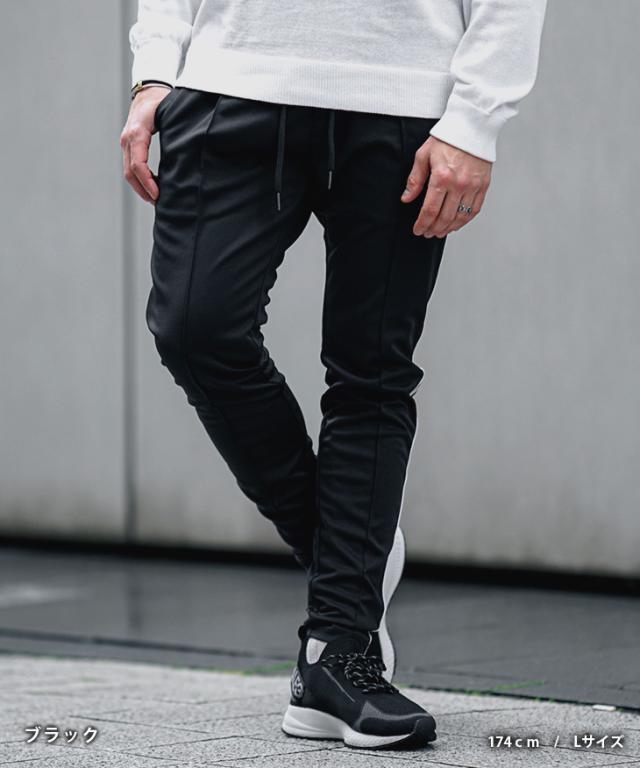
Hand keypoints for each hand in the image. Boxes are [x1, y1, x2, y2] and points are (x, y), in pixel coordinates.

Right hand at [120, 86, 170, 202]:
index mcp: (137, 132)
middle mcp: (127, 138)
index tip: (158, 195)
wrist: (148, 91)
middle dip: (143, 189)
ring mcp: (126, 142)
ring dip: (140, 187)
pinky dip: (140, 179)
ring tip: (155, 198)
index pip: (138, 164)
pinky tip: (152, 185)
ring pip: (128, 171)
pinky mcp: (128, 145)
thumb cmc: (161, 101)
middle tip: (158, 202)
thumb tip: (187, 156)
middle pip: (130, 172)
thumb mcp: (170, 115)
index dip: (147, 182)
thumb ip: (176, 134)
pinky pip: (131, 166)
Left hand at [401, 136, 491, 237]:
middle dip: (433, 229)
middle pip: (444, 217)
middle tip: (427, 233)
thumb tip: (407, 198)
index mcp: (442, 177)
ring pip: (460, 217)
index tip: (418, 230)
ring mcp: (473, 186)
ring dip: (448, 228)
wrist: (472, 126)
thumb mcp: (423, 155)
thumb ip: (415, 179)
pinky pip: (474, 210)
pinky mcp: (483, 186)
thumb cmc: (447, 138)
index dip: (422, 224)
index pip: (430, 210)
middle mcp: (459, 184)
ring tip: (439, 231)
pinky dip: (464, 221)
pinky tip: (456, 223)